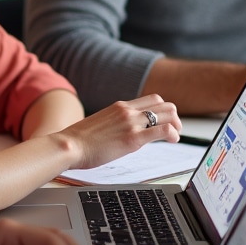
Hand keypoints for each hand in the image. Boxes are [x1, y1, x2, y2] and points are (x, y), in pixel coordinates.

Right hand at [53, 94, 181, 168]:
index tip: (165, 122)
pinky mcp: (133, 138)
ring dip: (176, 125)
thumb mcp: (101, 123)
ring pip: (167, 114)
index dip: (163, 110)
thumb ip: (115, 122)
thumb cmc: (80, 140)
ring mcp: (131, 123)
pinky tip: (173, 141)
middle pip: (164, 104)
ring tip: (175, 136)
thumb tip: (122, 131)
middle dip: (173, 117)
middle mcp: (128, 110)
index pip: (152, 99)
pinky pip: (162, 130)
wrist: (69, 145)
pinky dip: (173, 134)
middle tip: (174, 130)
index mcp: (120, 106)